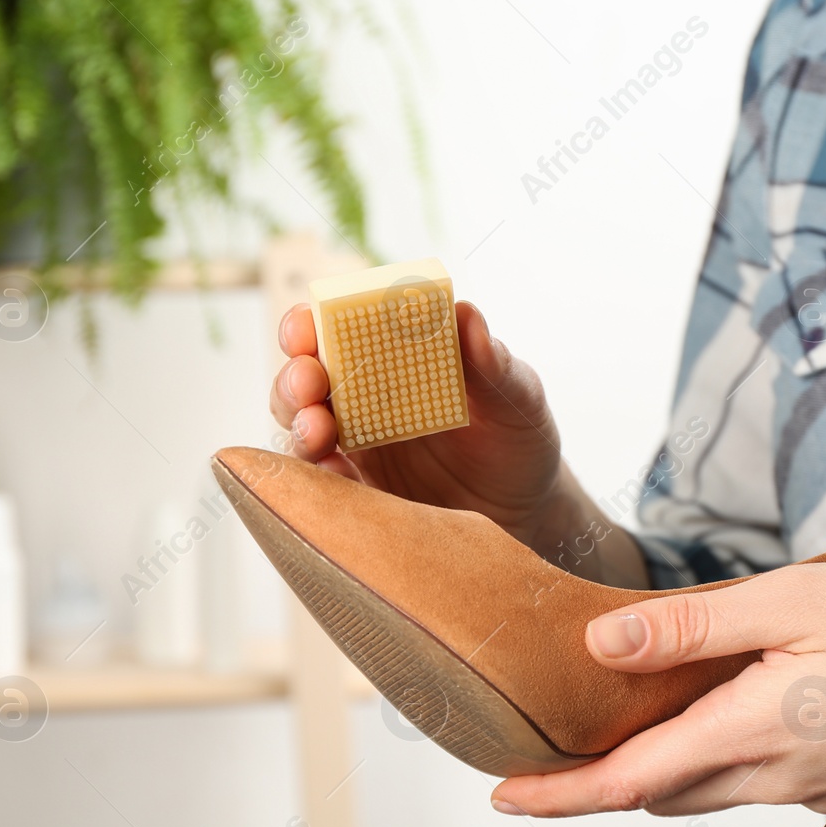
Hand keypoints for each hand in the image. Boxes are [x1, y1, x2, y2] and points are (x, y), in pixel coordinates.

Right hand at [270, 301, 565, 545]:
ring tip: (317, 430)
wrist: (529, 512)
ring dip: (299, 423)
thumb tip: (466, 313)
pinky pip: (326, 484)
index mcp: (396, 358)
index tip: (307, 326)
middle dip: (295, 376)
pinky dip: (319, 477)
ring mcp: (360, 446)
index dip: (310, 322)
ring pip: (304, 427)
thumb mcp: (519, 399)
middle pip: (306, 377)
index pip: (338, 329)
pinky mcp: (363, 492)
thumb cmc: (521, 441)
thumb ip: (493, 363)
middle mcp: (366, 397)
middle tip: (309, 382)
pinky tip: (334, 473)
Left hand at [491, 562, 825, 817]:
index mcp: (749, 734)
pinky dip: (713, 755)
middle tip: (553, 748)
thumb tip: (603, 644)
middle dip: (599, 779)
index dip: (558, 794)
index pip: (626, 780)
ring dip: (657, 766)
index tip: (503, 797)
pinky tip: (724, 708)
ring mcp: (810, 788)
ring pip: (706, 786)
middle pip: (659, 791)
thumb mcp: (795, 604)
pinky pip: (754, 778)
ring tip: (628, 720)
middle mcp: (771, 778)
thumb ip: (693, 629)